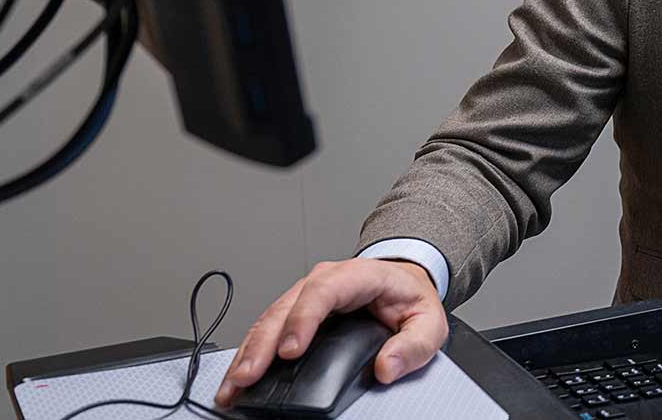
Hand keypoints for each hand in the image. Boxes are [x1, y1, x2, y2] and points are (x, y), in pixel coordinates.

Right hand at [213, 257, 447, 406]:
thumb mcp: (428, 321)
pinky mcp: (293, 313)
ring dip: (249, 352)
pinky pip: (266, 330)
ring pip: (268, 320)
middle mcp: (324, 281)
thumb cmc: (410, 299)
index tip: (290, 351)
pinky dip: (250, 354)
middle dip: (263, 344)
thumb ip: (413, 346)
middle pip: (284, 308)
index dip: (302, 320)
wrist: (403, 284)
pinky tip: (237, 378)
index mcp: (357, 276)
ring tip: (233, 385)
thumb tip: (387, 367)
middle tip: (247, 376)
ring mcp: (304, 295)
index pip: (323, 291)